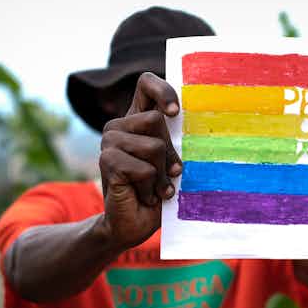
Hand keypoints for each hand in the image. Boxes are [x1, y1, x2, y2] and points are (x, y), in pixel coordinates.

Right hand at [98, 72, 181, 249]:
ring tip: (156, 188)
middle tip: (169, 175)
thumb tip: (201, 126)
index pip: (146, 83)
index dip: (162, 91)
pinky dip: (152, 187)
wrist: (135, 224)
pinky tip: (145, 195)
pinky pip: (144, 168)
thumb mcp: (174, 162)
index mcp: (137, 118)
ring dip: (162, 174)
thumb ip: (180, 141)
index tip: (175, 113)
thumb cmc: (160, 191)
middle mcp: (120, 126)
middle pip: (156, 119)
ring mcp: (110, 142)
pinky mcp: (107, 161)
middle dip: (170, 153)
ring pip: (153, 146)